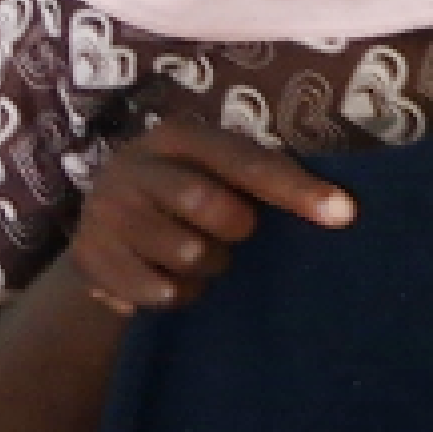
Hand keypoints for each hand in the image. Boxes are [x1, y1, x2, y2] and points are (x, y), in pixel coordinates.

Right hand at [57, 115, 352, 314]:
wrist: (108, 237)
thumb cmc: (190, 200)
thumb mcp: (223, 177)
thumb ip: (271, 181)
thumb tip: (344, 208)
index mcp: (178, 138)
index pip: (247, 162)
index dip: (296, 189)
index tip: (344, 214)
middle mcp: (134, 165)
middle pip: (211, 207)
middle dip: (234, 231)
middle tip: (229, 234)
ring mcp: (104, 212)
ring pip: (187, 255)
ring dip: (206, 266)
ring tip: (195, 252)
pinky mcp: (88, 257)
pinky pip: (159, 291)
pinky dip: (178, 294)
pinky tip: (168, 276)